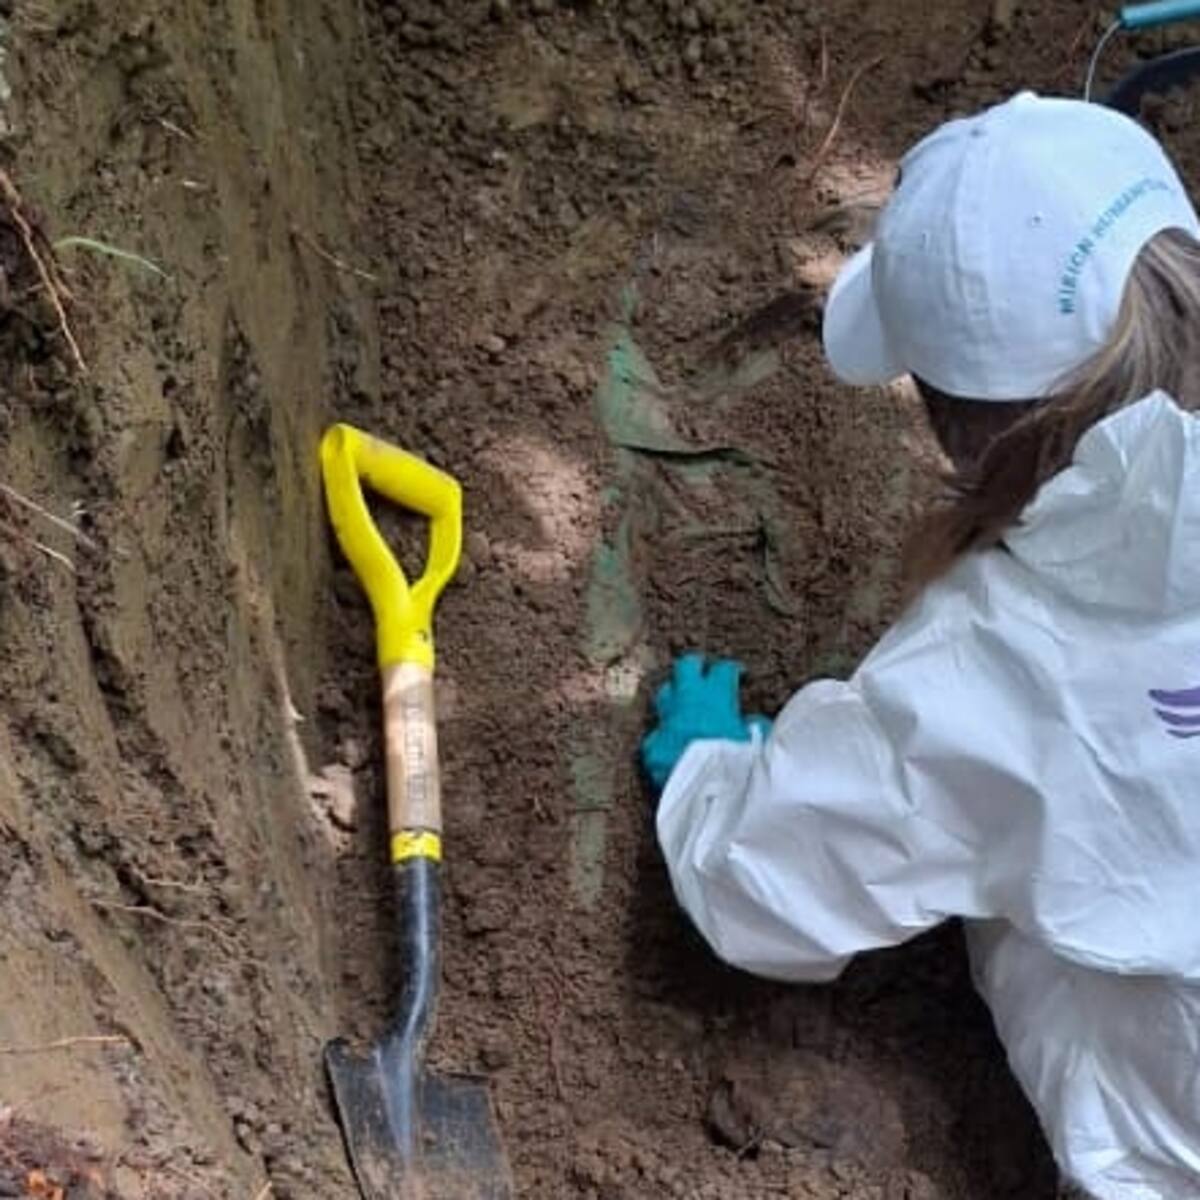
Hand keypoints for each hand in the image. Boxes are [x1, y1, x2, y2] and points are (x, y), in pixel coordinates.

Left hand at [640, 654, 770, 791]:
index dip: (732, 670)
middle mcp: (686, 702)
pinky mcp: (651, 746)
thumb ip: (756, 728)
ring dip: (675, 695)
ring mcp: (665, 722)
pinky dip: (664, 736)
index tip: (738, 675)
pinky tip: (672, 743)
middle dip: (696, 666)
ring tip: (686, 702)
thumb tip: (753, 723)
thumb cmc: (737, 768)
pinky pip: (655, 733)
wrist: (708, 798)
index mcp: (715, 697)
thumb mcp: (756, 744)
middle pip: (685, 667)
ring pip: (664, 694)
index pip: (722, 670)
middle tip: (704, 671)